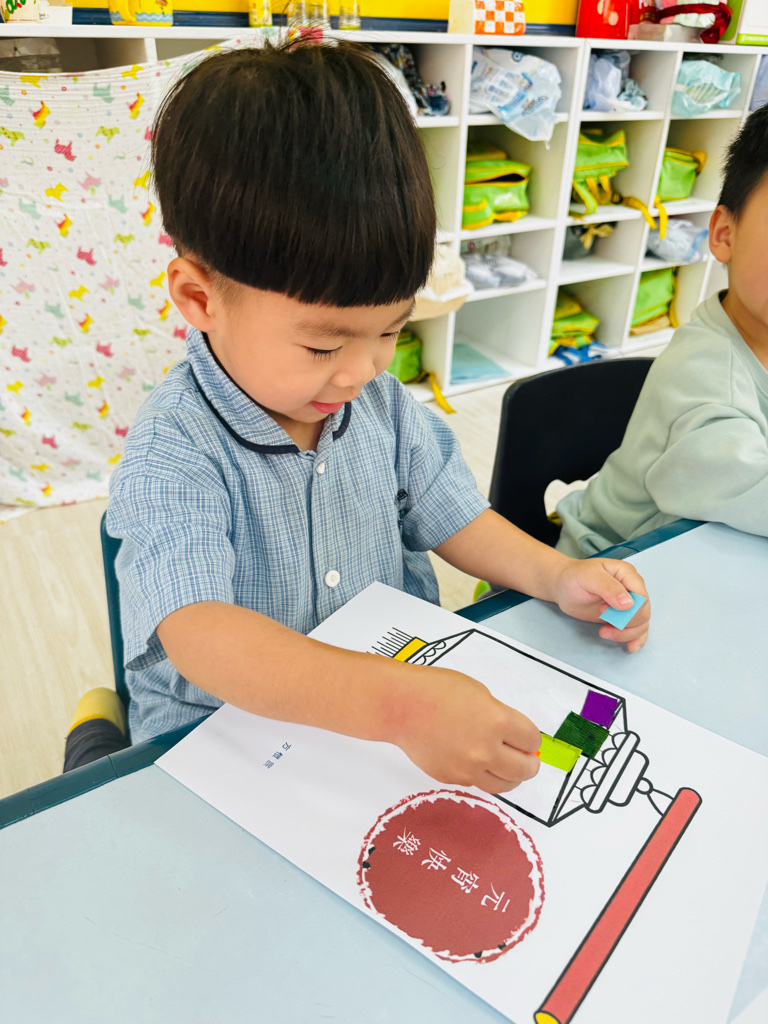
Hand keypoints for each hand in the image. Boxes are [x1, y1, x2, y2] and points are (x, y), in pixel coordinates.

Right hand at [395, 667, 540, 794]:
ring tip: (509, 769)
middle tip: (528, 760)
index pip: (532, 740)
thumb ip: (500, 716)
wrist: (401, 706)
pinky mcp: (451, 778)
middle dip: (530, 764)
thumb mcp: (480, 693)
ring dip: (512, 777)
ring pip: (504, 785)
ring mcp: (468, 768)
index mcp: (497, 721)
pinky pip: (477, 783)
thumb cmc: (436, 690)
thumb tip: (514, 737)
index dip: (532, 739)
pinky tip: (477, 763)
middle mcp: (486, 749)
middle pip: (524, 769)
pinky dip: (482, 775)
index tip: (529, 739)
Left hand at [553, 558, 649, 652]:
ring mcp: (628, 604)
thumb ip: (608, 587)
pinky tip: (631, 646)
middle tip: (602, 621)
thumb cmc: (574, 576)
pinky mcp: (621, 616)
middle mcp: (632, 588)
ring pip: (641, 624)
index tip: (604, 609)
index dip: (628, 608)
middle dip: (625, 623)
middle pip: (643, 613)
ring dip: (626, 633)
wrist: (563, 586)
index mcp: (627, 574)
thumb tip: (628, 604)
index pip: (641, 596)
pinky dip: (634, 638)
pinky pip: (636, 629)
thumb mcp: (588, 577)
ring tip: (604, 633)